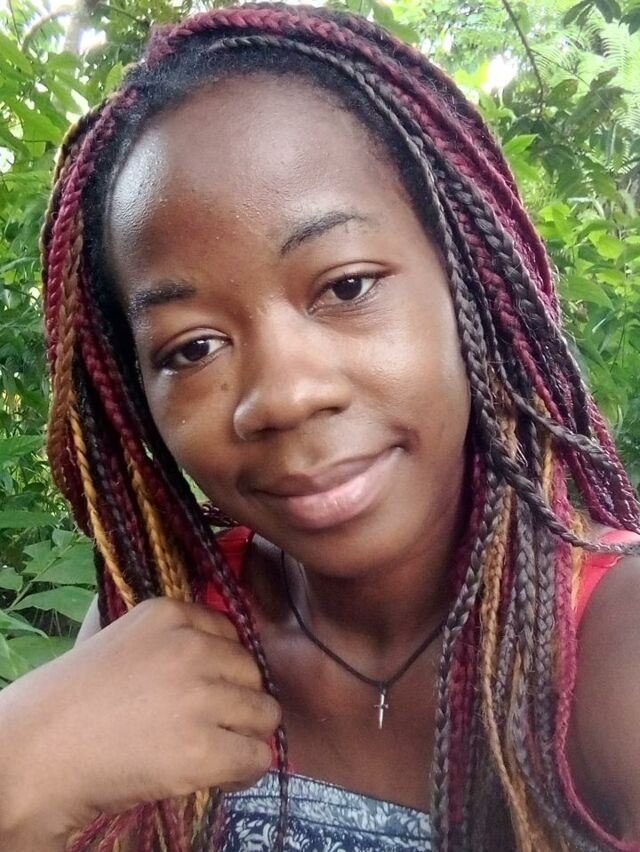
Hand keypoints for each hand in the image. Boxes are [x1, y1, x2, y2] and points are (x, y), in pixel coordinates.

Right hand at [0, 598, 279, 842]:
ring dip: (243, 735)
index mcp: (169, 614)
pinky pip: (257, 756)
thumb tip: (216, 648)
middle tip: (205, 727)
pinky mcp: (203, 749)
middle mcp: (192, 647)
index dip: (221, 669)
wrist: (34, 755)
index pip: (232, 636)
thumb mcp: (116, 639)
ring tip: (212, 752)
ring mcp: (200, 697)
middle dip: (235, 702)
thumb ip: (165, 637)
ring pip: (264, 714)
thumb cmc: (68, 701)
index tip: (203, 691)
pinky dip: (243, 770)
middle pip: (253, 673)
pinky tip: (217, 775)